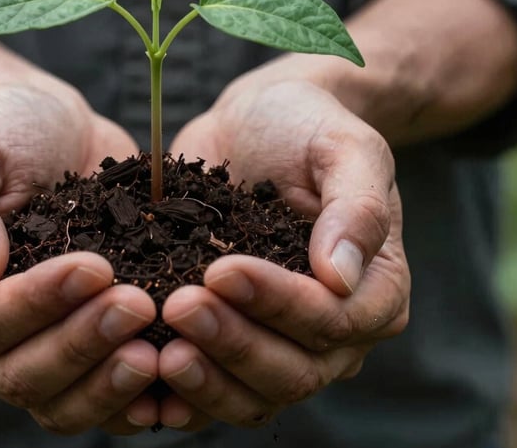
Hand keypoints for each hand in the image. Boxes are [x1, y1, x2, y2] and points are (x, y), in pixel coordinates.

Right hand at [0, 84, 160, 433]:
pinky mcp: (81, 342)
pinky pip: (101, 392)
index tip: (95, 267)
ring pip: (61, 400)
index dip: (36, 303)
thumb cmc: (2, 132)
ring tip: (161, 348)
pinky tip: (173, 371)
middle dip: (82, 344)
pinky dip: (134, 395)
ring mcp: (33, 345)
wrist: (54, 129)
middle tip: (139, 304)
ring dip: (110, 381)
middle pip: (21, 374)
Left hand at [156, 79, 408, 429]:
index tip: (221, 269)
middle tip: (179, 305)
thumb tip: (340, 276)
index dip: (278, 303)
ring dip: (206, 378)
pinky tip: (142, 372)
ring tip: (158, 346)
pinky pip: (214, 383)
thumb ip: (357, 207)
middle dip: (233, 343)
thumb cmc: (308, 126)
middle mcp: (335, 330)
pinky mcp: (234, 336)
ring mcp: (281, 340)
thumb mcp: (345, 147)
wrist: (257, 122)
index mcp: (375, 288)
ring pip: (252, 393)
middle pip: (292, 370)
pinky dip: (182, 392)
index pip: (332, 319)